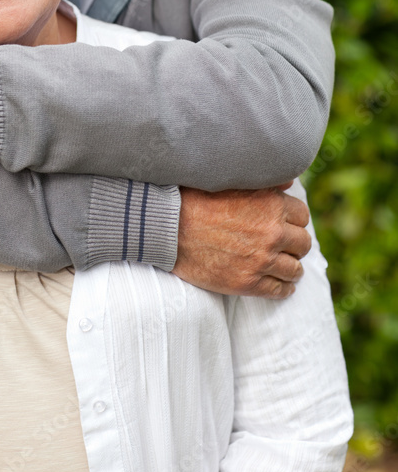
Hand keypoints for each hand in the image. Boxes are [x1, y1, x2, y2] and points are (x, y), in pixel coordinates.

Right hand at [172, 183, 310, 299]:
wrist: (168, 226)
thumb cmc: (195, 198)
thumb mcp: (231, 181)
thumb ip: (265, 183)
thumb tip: (289, 183)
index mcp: (271, 204)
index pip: (302, 215)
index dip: (293, 219)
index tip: (284, 224)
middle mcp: (272, 232)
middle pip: (303, 243)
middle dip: (294, 244)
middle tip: (283, 246)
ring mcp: (261, 260)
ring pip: (295, 269)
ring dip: (290, 267)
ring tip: (282, 266)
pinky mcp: (247, 282)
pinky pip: (279, 290)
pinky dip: (282, 288)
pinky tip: (278, 284)